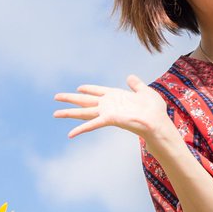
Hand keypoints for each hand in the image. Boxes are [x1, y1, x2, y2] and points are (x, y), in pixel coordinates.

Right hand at [53, 75, 171, 139]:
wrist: (157, 122)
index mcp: (116, 95)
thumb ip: (136, 84)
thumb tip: (130, 77)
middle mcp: (108, 104)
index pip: (98, 91)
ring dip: (69, 112)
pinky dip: (81, 129)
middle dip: (70, 99)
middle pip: (85, 101)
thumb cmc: (154, 110)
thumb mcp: (145, 92)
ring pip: (83, 112)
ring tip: (55, 113)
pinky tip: (70, 134)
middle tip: (56, 97)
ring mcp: (107, 112)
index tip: (79, 88)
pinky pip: (92, 124)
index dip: (88, 89)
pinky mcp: (109, 119)